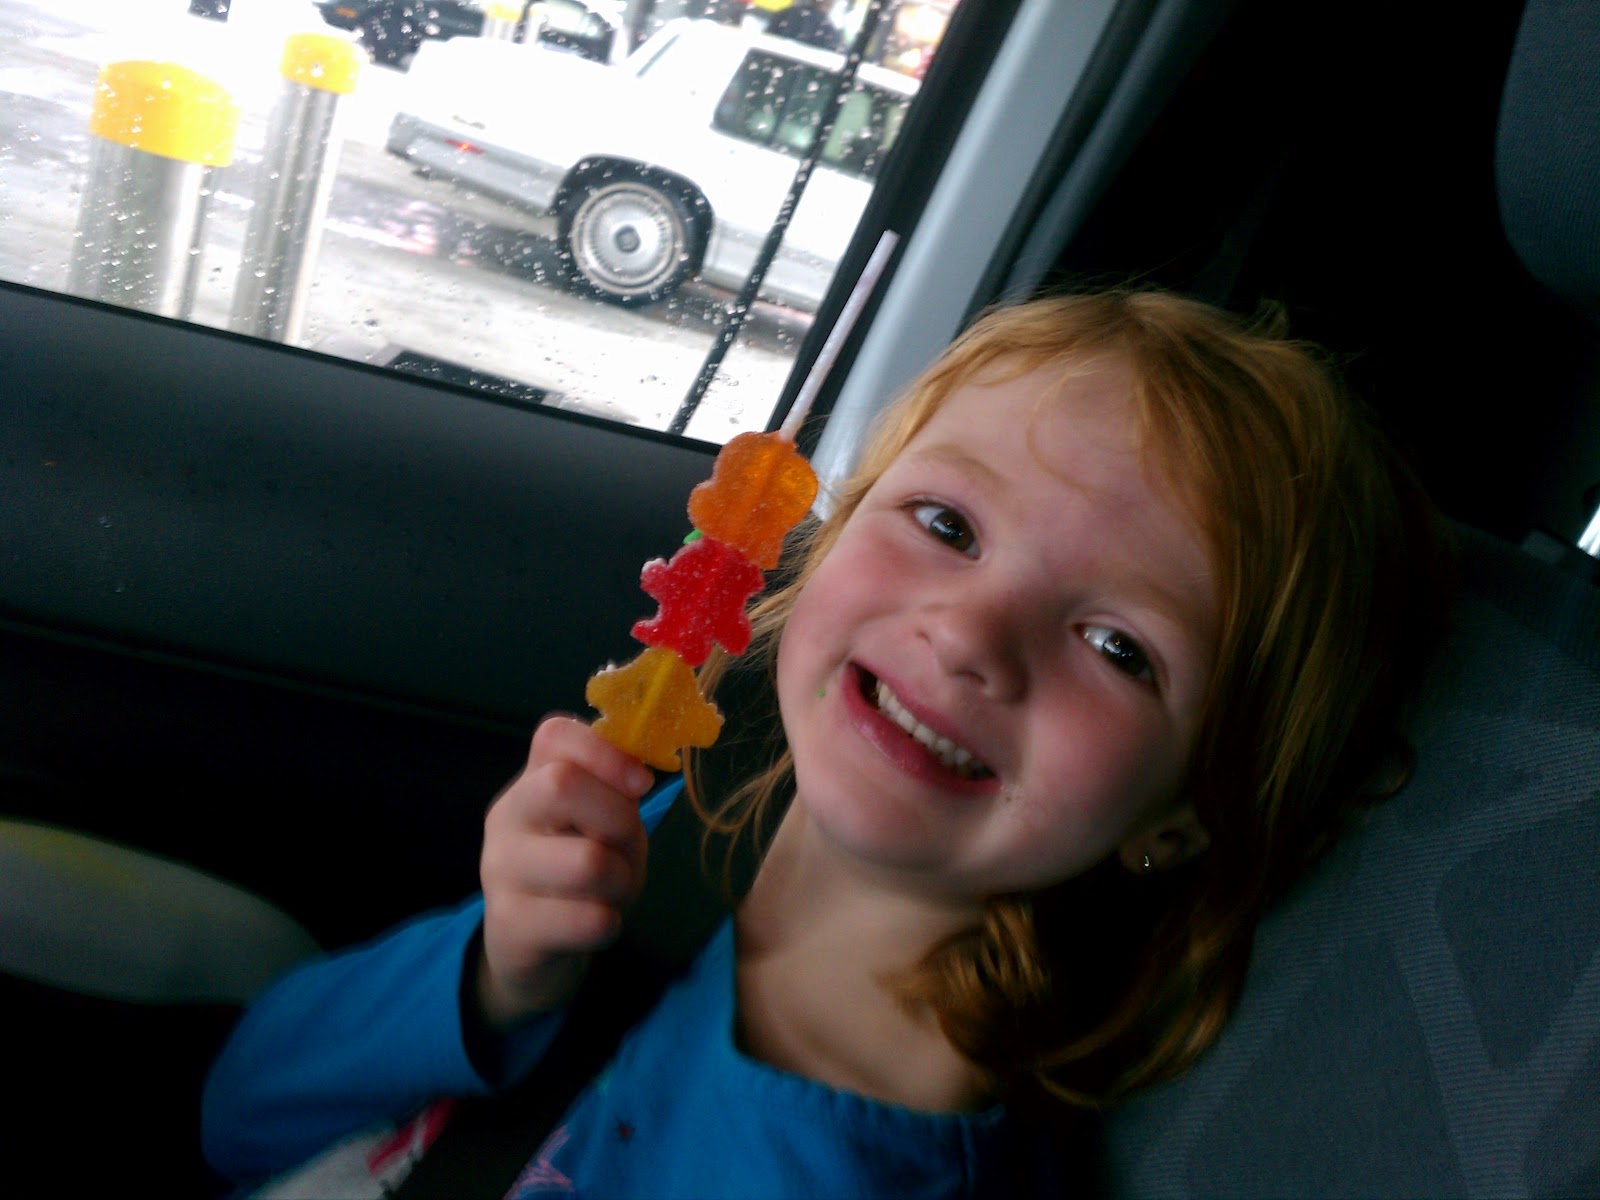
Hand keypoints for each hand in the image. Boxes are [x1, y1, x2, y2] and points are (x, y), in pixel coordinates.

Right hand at [477, 715, 652, 1030]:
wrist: (529, 944)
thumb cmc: (577, 868)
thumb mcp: (601, 820)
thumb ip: (615, 789)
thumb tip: (638, 775)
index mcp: (531, 781)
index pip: (555, 734)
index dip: (608, 753)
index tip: (640, 784)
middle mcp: (506, 818)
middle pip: (562, 785)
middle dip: (620, 822)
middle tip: (625, 850)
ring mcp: (499, 872)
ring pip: (588, 862)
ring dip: (622, 881)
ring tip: (611, 891)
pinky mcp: (510, 927)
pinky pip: (590, 920)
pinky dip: (610, 924)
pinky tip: (592, 923)